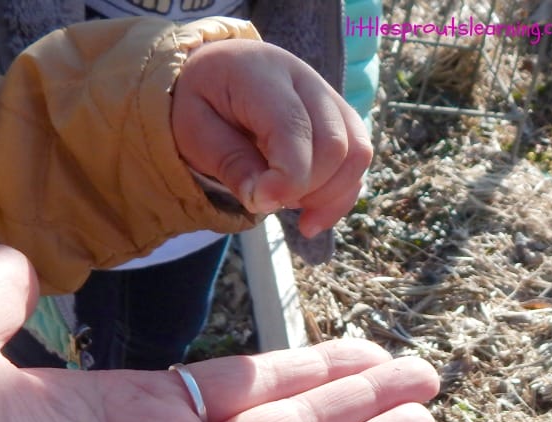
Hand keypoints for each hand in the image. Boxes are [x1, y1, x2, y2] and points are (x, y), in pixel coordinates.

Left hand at [172, 39, 372, 238]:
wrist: (216, 73)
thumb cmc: (200, 103)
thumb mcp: (194, 131)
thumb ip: (230, 162)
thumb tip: (264, 201)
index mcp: (261, 75)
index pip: (294, 128)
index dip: (286, 178)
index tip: (258, 203)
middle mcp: (305, 79)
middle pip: (335, 144)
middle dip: (305, 189)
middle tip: (265, 202)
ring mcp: (329, 97)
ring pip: (357, 153)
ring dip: (328, 196)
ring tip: (286, 208)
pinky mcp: (341, 118)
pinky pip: (357, 162)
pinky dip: (339, 196)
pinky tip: (310, 218)